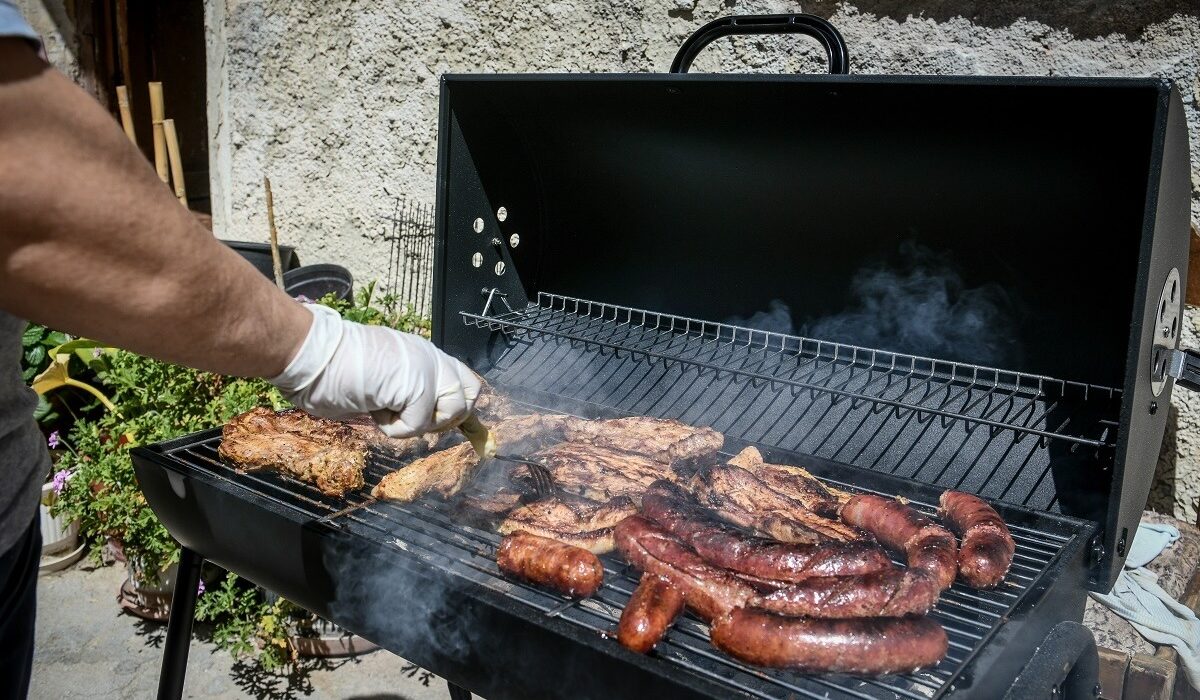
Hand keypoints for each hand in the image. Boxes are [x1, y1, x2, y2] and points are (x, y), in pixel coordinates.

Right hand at [270, 304, 481, 437]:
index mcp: (422, 354)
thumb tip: (427, 420)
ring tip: (385, 409)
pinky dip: (394, 427)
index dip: (461, 408)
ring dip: (418, 423)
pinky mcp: (418, 384)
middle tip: (408, 417)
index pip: (464, 380)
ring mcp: (426, 367)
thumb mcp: (381, 381)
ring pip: (452, 411)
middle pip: (470, 395)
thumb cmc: (330, 369)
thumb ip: (407, 392)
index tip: (450, 428)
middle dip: (445, 417)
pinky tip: (374, 407)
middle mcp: (430, 356)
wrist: (311, 355)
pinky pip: (419, 424)